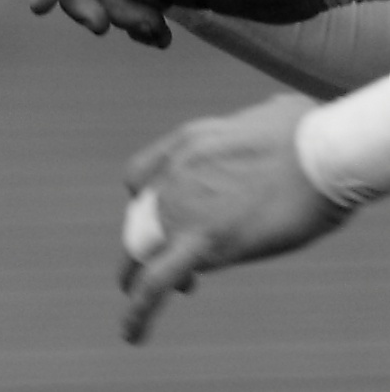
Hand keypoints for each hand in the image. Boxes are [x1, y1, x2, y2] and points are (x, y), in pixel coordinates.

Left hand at [117, 93, 346, 342]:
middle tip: (174, 268)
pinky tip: (131, 334)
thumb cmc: (309, 131)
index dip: (149, 203)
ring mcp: (184, 205)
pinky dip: (139, 309)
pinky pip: (158, 280)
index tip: (167, 220)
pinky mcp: (204, 241)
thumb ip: (253, 135)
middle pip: (146, 218)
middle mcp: (174, 173)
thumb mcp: (266, 118)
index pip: (142, 178)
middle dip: (155, 242)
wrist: (320, 149)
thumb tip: (273, 127)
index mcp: (186, 144)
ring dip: (151, 273)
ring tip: (142, 302)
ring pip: (149, 249)